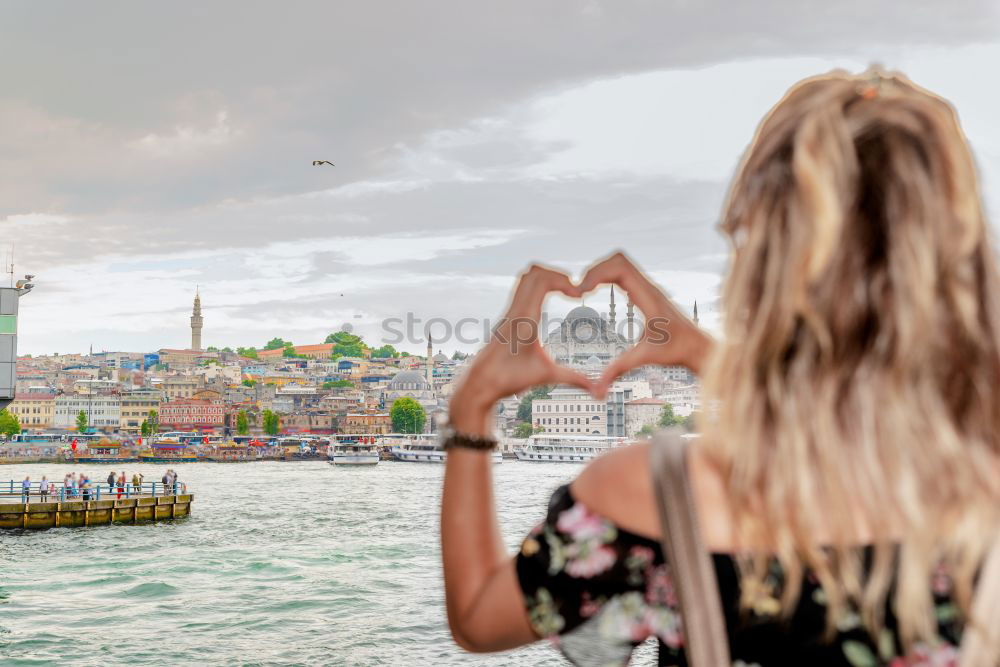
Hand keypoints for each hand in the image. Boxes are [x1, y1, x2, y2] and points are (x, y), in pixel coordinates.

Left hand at [449, 264, 593, 435]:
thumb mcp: (546, 377)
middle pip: (533, 272)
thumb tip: (598, 389)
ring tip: (564, 292)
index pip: (541, 281)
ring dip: (547, 278)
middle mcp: (515, 311)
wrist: (480, 384)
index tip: (578, 294)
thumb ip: (574, 379)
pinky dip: (538, 287)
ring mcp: (508, 312)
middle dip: (558, 275)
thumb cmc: (508, 379)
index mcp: (524, 319)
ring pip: (525, 278)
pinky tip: (549, 301)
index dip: (563, 280)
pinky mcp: (506, 317)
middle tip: (573, 290)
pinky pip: (521, 289)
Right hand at [577, 252, 712, 397]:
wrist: (698, 346)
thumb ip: (620, 369)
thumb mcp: (645, 358)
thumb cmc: (678, 350)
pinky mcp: (646, 293)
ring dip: (600, 271)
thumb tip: (598, 387)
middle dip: (595, 270)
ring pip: (620, 264)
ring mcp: (647, 288)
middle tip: (579, 290)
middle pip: (617, 260)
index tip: (582, 291)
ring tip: (584, 290)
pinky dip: (607, 276)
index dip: (597, 273)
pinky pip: (624, 274)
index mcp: (649, 297)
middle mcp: (649, 288)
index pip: (620, 268)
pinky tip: (596, 291)